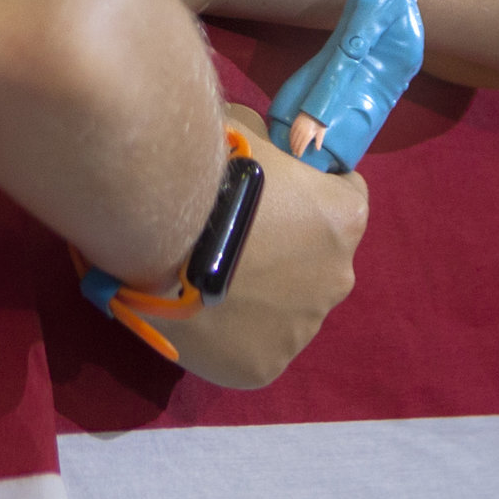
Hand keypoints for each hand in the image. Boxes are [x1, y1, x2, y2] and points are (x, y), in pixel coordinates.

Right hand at [154, 106, 367, 388]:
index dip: (308, 196)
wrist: (154, 229)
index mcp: (345, 217)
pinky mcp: (264, 367)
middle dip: (286, 252)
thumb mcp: (251, 130)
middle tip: (234, 242)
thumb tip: (275, 152)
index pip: (343, 200)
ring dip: (262, 296)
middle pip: (318, 262)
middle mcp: (338, 276)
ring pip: (289, 309)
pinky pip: (257, 347)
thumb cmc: (208, 170)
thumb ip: (274, 146)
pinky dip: (235, 335)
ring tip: (207, 283)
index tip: (273, 198)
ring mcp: (302, 328)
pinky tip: (201, 315)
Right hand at [289, 113, 327, 156]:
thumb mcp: (322, 131)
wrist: (316, 108)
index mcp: (308, 134)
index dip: (300, 151)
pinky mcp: (295, 122)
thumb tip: (318, 149)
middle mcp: (302, 131)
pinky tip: (290, 140)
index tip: (299, 155)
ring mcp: (298, 126)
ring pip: (293, 138)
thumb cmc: (320, 120)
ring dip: (292, 144)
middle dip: (295, 149)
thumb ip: (319, 140)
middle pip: (296, 143)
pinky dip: (290, 137)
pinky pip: (291, 131)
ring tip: (292, 148)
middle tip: (294, 153)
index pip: (302, 146)